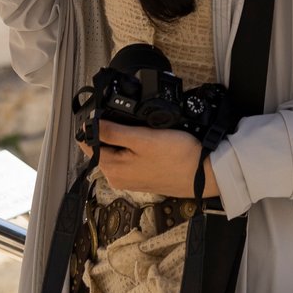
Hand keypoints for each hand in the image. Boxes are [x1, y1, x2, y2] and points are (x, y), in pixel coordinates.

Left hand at [90, 121, 218, 199]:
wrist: (203, 174)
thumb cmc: (176, 156)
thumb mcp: (142, 139)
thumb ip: (113, 132)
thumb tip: (88, 125)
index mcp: (112, 169)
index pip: (88, 145)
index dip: (92, 126)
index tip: (102, 111)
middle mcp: (117, 178)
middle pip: (103, 148)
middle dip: (110, 131)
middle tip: (127, 117)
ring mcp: (130, 180)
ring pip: (117, 153)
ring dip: (123, 139)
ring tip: (140, 127)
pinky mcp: (143, 179)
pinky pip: (130, 160)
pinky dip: (134, 148)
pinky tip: (148, 141)